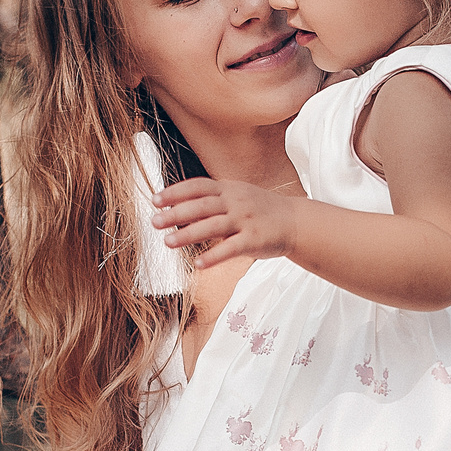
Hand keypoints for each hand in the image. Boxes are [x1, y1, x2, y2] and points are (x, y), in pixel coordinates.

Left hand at [154, 176, 301, 269]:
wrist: (295, 221)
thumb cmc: (260, 210)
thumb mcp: (237, 195)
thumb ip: (211, 199)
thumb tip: (177, 205)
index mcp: (228, 190)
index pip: (197, 187)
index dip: (175, 192)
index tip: (155, 200)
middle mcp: (235, 202)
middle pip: (201, 206)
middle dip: (175, 214)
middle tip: (155, 222)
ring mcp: (245, 220)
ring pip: (212, 226)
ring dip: (188, 234)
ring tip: (168, 242)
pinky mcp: (254, 240)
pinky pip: (231, 248)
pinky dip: (213, 256)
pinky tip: (198, 264)